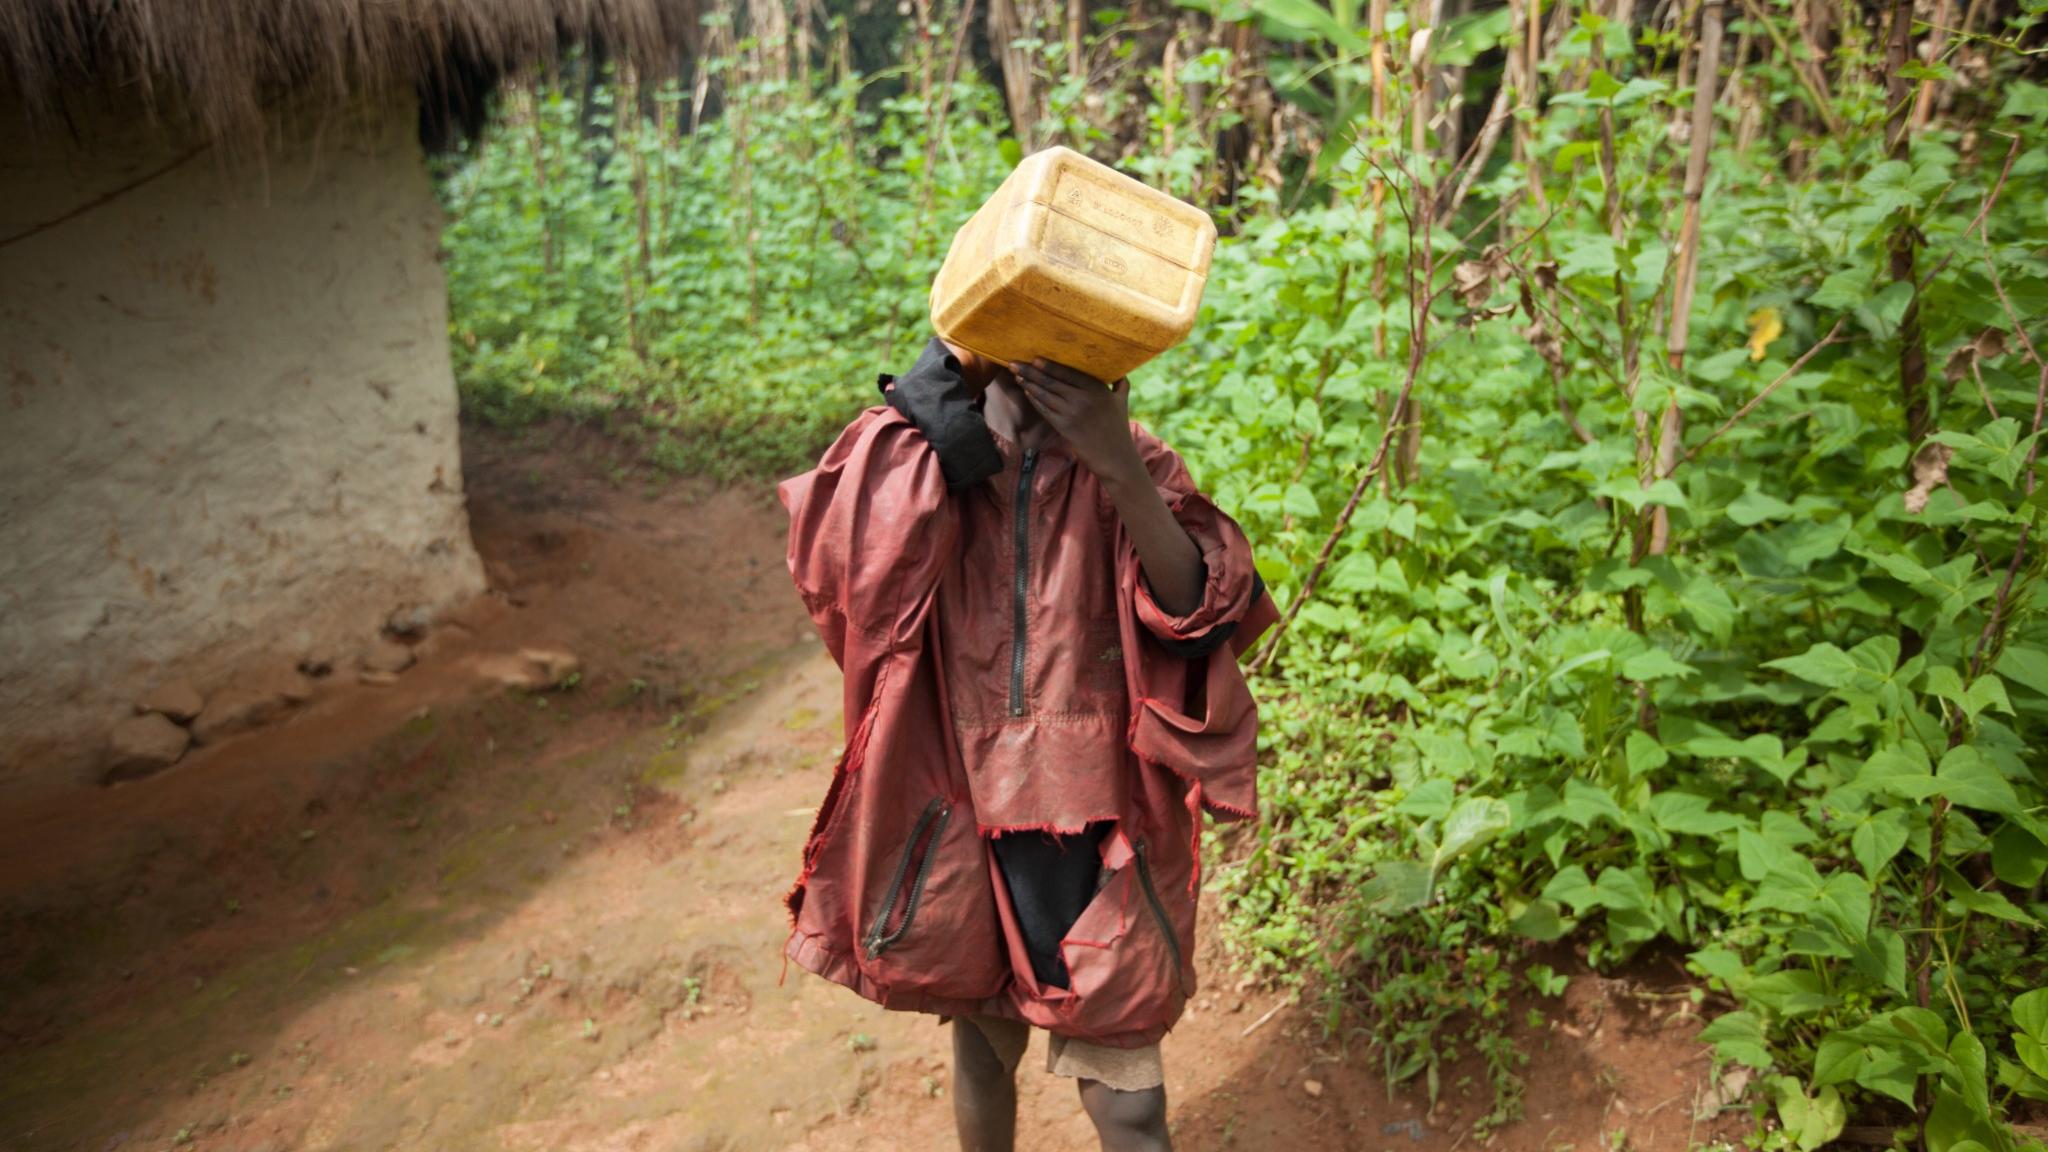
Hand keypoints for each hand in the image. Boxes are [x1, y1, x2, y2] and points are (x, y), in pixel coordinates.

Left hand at [1010, 359, 1143, 485]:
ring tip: (1016, 375)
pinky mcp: (1064, 427)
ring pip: (1045, 394)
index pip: (1068, 372)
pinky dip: (1034, 399)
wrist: (1115, 458)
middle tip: (1013, 363)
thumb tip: (1120, 371)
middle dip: (1030, 371)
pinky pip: (1044, 410)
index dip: (1049, 365)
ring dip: (1028, 383)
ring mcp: (1072, 413)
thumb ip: (1120, 384)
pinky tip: (1026, 391)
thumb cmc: (1119, 429)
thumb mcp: (1122, 402)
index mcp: (1097, 388)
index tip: (1034, 358)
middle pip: (1052, 381)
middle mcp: (1084, 398)